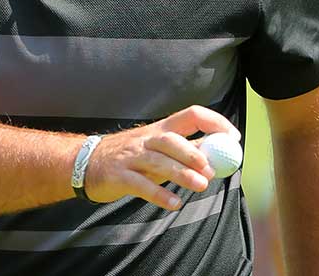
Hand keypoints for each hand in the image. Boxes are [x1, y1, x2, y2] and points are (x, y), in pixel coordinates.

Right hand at [83, 105, 240, 209]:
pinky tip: (173, 204)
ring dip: (181, 174)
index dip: (214, 122)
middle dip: (194, 153)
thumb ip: (185, 149)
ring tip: (201, 186)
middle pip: (172, 140)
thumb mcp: (157, 148)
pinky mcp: (118, 176)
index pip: (190, 115)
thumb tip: (220, 152)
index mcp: (160, 128)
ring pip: (158, 162)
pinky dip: (158, 194)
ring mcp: (130, 156)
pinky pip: (140, 185)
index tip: (233, 137)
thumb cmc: (130, 157)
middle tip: (212, 169)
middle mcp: (146, 139)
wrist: (84, 163)